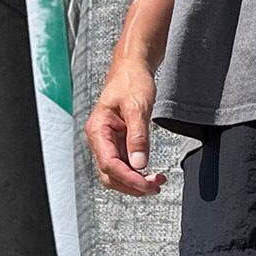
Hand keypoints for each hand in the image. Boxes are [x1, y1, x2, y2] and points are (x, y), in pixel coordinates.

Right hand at [85, 56, 166, 196]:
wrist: (132, 69)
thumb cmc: (131, 82)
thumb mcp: (138, 108)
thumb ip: (138, 137)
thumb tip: (139, 164)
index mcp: (98, 130)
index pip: (109, 164)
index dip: (129, 178)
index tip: (148, 184)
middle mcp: (99, 139)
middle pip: (110, 175)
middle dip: (132, 185)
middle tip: (156, 186)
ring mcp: (108, 143)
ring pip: (117, 174)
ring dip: (136, 182)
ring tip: (157, 182)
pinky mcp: (118, 143)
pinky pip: (125, 165)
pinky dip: (138, 173)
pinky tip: (152, 174)